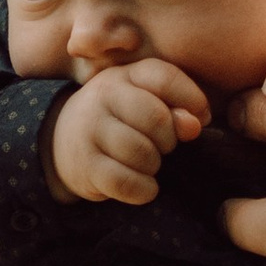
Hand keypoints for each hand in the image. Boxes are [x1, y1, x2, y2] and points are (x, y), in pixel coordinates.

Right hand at [46, 57, 208, 206]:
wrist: (65, 142)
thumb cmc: (121, 119)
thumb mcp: (147, 102)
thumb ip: (177, 107)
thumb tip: (196, 124)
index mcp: (125, 75)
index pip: (165, 77)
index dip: (192, 99)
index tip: (201, 119)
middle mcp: (103, 96)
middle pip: (156, 118)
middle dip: (170, 139)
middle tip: (163, 146)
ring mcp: (89, 129)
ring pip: (142, 153)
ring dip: (155, 165)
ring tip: (148, 163)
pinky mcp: (85, 165)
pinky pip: (126, 182)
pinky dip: (144, 190)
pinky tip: (144, 186)